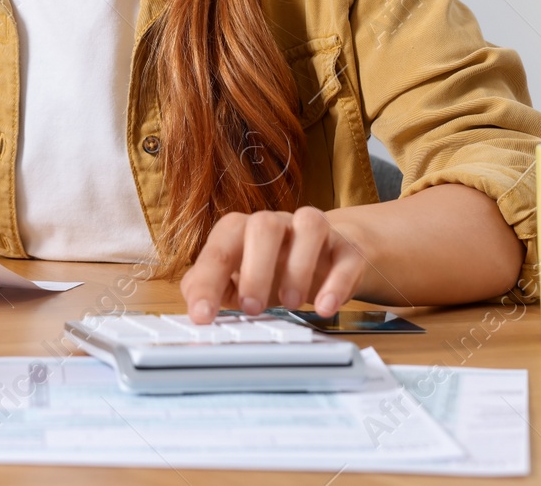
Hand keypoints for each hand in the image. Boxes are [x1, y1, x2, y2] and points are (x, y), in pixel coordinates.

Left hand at [179, 207, 366, 323]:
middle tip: (251, 308)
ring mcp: (313, 233)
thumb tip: (194, 307)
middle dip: (255, 268)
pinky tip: (325, 307)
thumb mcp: (235, 281)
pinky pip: (346, 255)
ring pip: (309, 225)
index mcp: (242, 231)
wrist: (326, 258)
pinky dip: (337, 282)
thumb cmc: (271, 270)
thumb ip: (210, 288)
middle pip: (263, 225)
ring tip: (290, 303)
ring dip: (298, 266)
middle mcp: (277, 224)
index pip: (219, 248)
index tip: (203, 316)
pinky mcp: (346, 248)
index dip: (208, 281)